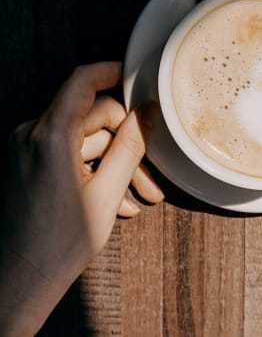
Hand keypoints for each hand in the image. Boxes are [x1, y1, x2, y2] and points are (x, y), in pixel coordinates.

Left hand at [0, 62, 163, 335]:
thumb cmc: (59, 244)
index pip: (82, 82)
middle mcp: (33, 136)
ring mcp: (28, 150)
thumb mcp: (107, 192)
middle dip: (125, 142)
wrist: (18, 284)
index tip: (134, 77)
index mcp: (50, 136)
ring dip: (113, 163)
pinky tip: (115, 199)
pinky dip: (93, 169)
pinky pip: (69, 154)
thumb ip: (130, 145)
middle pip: (91, 118)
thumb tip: (149, 112)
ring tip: (137, 195)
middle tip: (149, 174)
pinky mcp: (28, 164)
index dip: (111, 72)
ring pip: (84, 140)